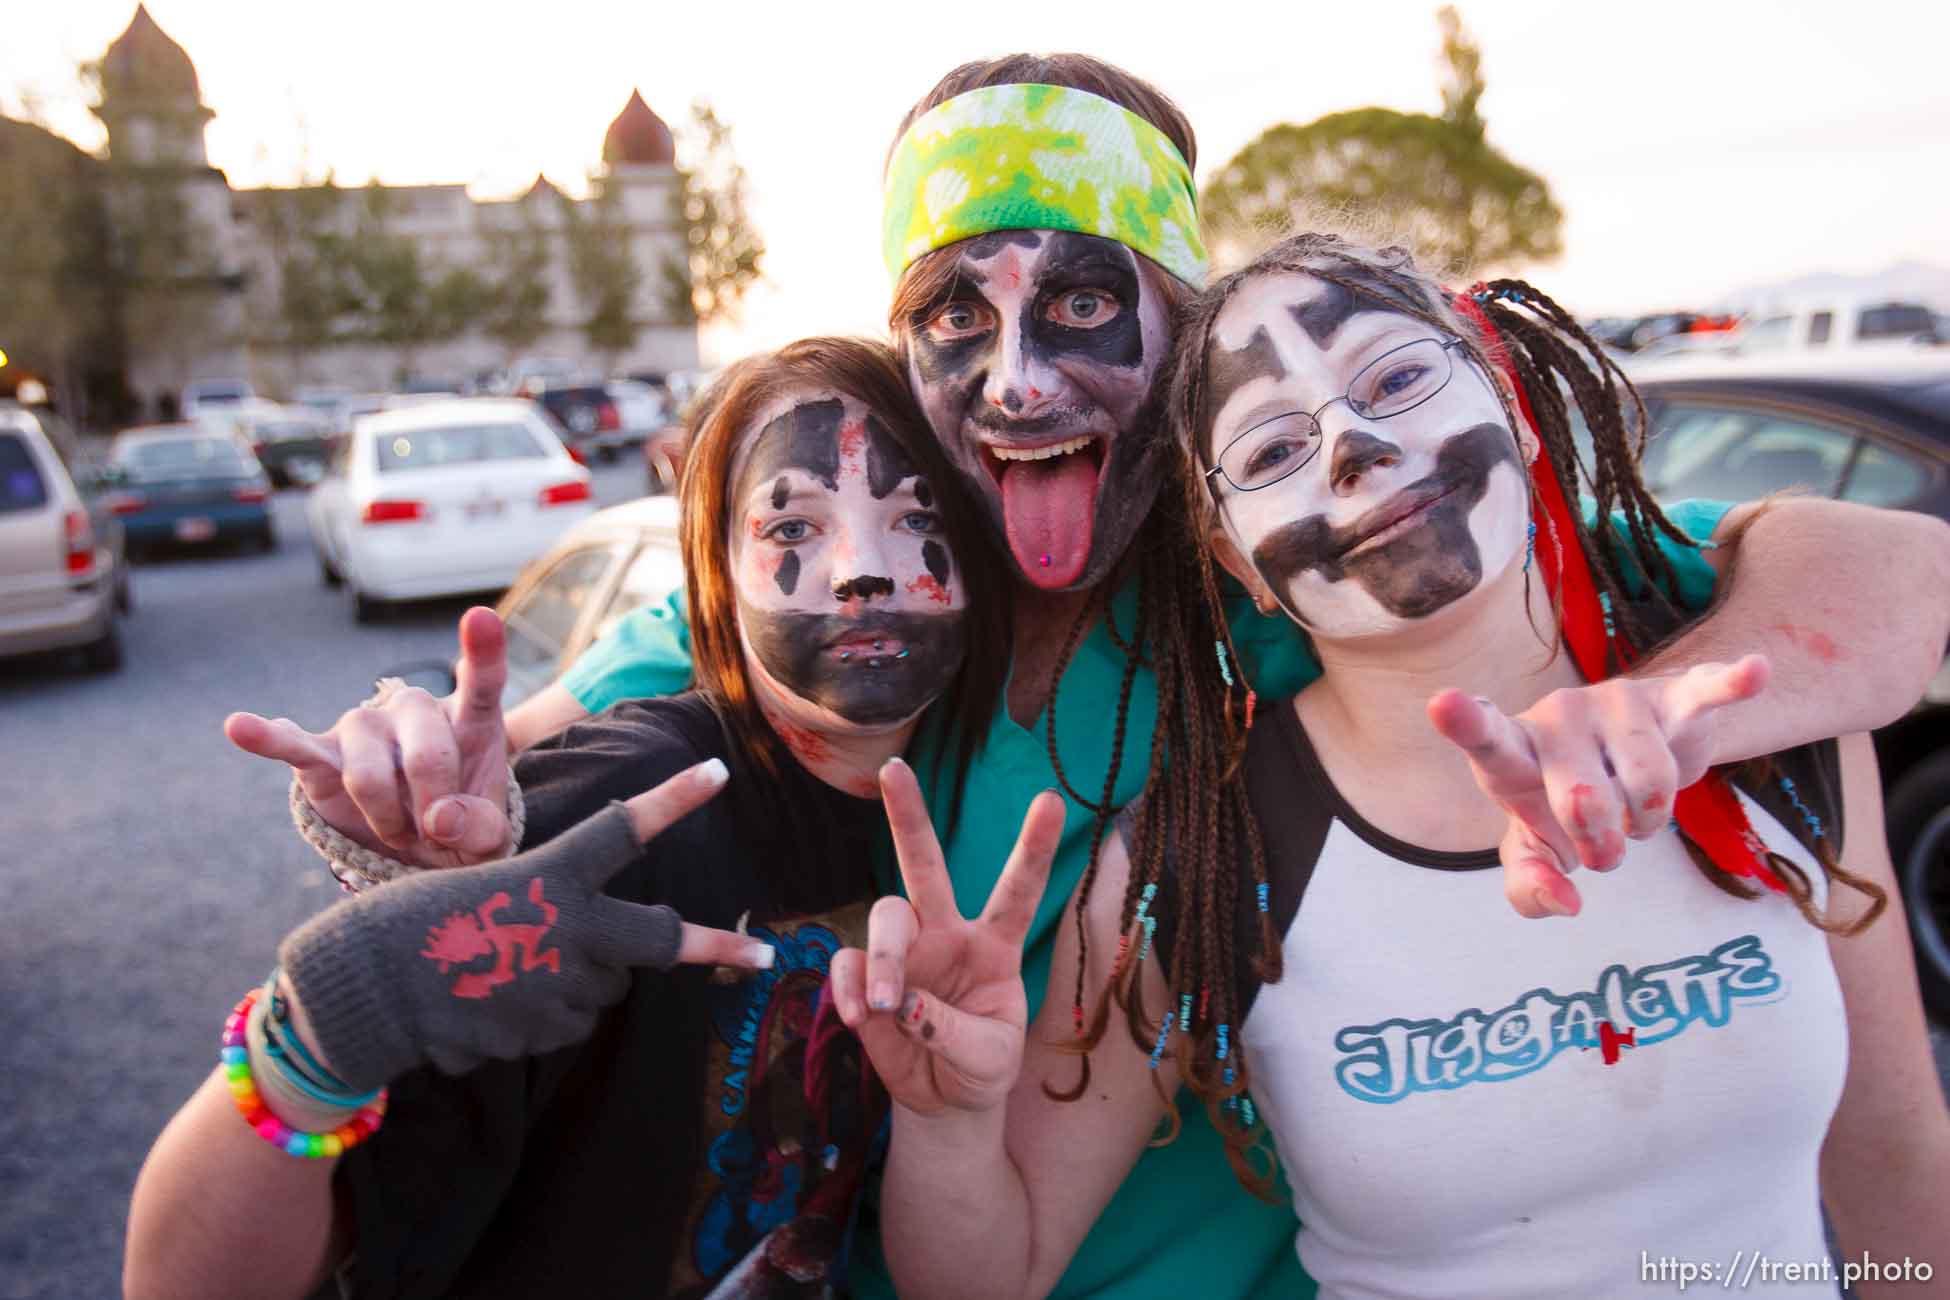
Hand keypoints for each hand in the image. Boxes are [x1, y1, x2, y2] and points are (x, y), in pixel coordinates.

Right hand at [226, 605, 513, 866]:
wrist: (417, 850)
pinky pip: (294, 746)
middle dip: (433, 800)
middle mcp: (415, 711)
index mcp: (470, 720)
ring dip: (386, 814)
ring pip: (370, 771)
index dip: (481, 650)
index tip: (480, 617)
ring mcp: (366, 729)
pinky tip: (240, 726)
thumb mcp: (489, 837)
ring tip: (399, 831)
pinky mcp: (321, 756)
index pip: (480, 680)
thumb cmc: (461, 827)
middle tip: (437, 833)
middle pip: (426, 748)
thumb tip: (439, 819)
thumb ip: (480, 827)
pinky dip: (269, 739)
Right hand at [278, 758, 771, 1088]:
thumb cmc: (415, 920)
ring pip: (607, 989)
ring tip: (512, 967)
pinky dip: (543, 1016)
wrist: (361, 988)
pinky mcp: (543, 1034)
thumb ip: (551, 904)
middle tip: (759, 951)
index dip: (676, 797)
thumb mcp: (486, 884)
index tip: (720, 770)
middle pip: (663, 938)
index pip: (625, 827)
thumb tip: (599, 948)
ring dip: (582, 980)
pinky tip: (492, 1001)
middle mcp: (571, 929)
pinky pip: (566, 1023)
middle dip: (713, 944)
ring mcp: (562, 988)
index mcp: (552, 873)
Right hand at [829, 759, 1065, 1116]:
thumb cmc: (980, 1069)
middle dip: (909, 817)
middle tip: (893, 770)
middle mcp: (949, 934)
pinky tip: (857, 1019)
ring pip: (885, 916)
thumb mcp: (989, 1061)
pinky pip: (847, 965)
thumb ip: (952, 1032)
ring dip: (882, 958)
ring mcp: (906, 952)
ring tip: (882, 1006)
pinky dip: (847, 990)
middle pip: (926, 866)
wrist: (943, 1102)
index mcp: (996, 946)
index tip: (1051, 800)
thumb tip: (902, 1004)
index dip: (1032, 848)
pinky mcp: (866, 977)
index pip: (1017, 891)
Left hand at [1428, 655, 1769, 917]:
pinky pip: (1704, 694)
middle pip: (1585, 801)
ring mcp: (1616, 704)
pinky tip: (1753, 672)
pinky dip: (1729, 688)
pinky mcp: (1672, 700)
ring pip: (1650, 787)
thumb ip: (1529, 886)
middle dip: (1602, 846)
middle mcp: (1558, 716)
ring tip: (1635, 807)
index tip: (1443, 704)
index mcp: (1514, 752)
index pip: (1486, 739)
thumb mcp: (1535, 849)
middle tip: (1601, 845)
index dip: (1465, 724)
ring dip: (1650, 821)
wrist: (1625, 762)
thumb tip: (1565, 903)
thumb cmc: (1562, 805)